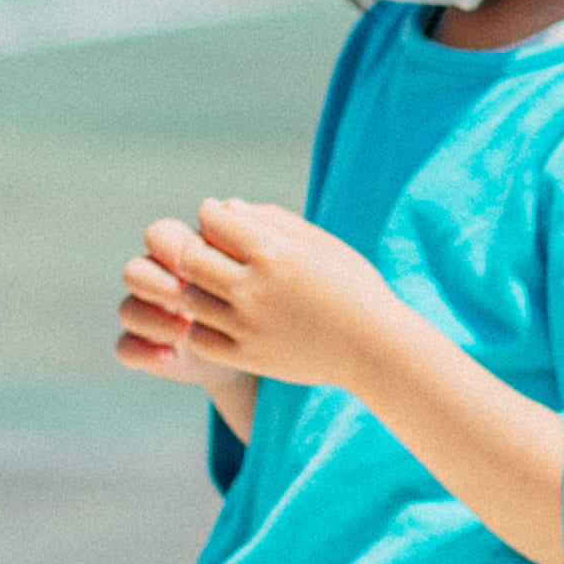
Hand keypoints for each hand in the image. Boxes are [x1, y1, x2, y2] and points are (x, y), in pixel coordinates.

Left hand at [115, 196, 418, 402]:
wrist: (374, 347)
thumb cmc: (351, 287)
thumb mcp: (320, 243)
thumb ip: (271, 220)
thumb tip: (225, 206)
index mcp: (273, 252)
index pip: (212, 221)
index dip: (210, 215)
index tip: (218, 220)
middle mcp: (253, 288)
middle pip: (190, 259)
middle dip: (195, 248)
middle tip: (209, 251)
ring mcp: (247, 326)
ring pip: (189, 298)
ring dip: (196, 287)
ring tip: (216, 285)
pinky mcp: (247, 356)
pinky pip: (199, 337)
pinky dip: (202, 325)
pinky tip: (222, 317)